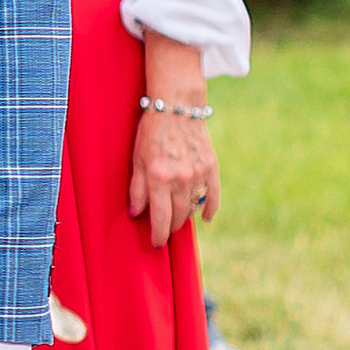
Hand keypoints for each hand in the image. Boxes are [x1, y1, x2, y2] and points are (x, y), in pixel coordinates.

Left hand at [127, 41, 220, 246]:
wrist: (177, 106)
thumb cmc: (151, 131)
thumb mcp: (136, 159)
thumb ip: (136, 188)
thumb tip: (136, 213)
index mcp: (159, 178)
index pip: (160, 218)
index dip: (158, 235)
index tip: (156, 243)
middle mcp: (180, 179)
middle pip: (178, 216)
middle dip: (171, 227)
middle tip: (165, 232)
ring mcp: (198, 173)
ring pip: (194, 207)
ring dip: (186, 217)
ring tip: (178, 220)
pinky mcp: (210, 166)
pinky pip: (213, 194)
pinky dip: (210, 208)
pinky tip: (206, 217)